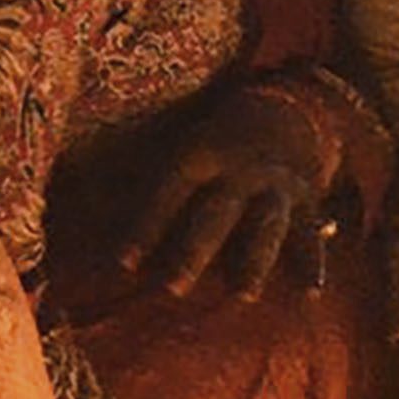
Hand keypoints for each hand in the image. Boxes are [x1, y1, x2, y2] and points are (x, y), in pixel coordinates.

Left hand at [57, 94, 334, 313]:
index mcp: (202, 152)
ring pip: (264, 225)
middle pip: (215, 214)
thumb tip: (87, 209)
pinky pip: (307, 233)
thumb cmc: (222, 133)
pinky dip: (311, 263)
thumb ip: (151, 177)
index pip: (169, 193)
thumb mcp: (188, 142)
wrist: (289, 102)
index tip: (123, 265)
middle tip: (173, 290)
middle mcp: (240, 167)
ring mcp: (275, 183)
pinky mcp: (306, 196)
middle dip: (194, 252)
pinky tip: (309, 294)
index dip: (145, 228)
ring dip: (254, 262)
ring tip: (244, 296)